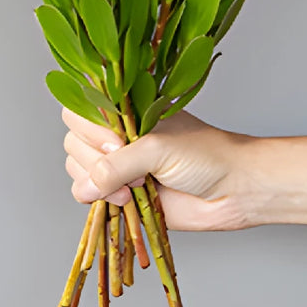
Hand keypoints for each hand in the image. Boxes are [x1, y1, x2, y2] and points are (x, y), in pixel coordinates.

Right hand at [61, 107, 256, 230]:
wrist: (233, 190)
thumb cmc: (205, 155)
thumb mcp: (158, 148)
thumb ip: (118, 164)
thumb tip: (87, 185)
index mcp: (127, 108)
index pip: (81, 106)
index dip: (89, 125)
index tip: (116, 141)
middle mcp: (118, 132)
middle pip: (74, 139)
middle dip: (94, 158)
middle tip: (128, 165)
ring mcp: (118, 163)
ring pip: (77, 169)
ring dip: (98, 182)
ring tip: (133, 188)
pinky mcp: (120, 193)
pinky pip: (88, 196)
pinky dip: (99, 201)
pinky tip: (125, 200)